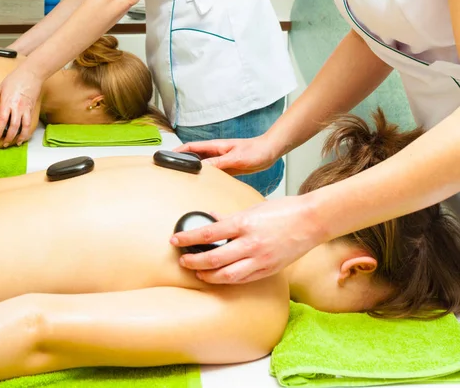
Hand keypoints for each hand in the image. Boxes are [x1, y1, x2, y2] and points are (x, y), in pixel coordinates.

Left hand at [0, 68, 42, 145]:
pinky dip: (27, 130)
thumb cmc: (16, 78)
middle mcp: (18, 107)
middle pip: (14, 127)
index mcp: (8, 102)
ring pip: (25, 127)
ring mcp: (26, 109)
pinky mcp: (32, 109)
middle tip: (4, 144)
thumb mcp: (0, 88)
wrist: (32, 73)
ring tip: (17, 142)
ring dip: (21, 137)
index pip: (2, 121)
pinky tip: (25, 134)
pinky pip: (30, 123)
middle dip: (9, 138)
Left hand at [170, 195, 326, 283]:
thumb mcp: (253, 209)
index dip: (188, 238)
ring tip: (198, 273)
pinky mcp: (268, 270)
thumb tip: (211, 218)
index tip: (176, 239)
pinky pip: (243, 279)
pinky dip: (227, 280)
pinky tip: (219, 278)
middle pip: (213, 258)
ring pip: (226, 275)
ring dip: (207, 276)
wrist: (312, 220)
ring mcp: (260, 259)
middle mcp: (250, 244)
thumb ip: (230, 217)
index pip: (208, 233)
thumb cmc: (284, 211)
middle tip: (183, 260)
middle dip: (193, 261)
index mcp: (244, 224)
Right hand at [174, 136, 278, 175]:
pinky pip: (212, 173)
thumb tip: (202, 167)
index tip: (166, 156)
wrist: (270, 151)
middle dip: (181, 162)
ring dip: (193, 171)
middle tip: (170, 171)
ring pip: (202, 166)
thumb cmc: (255, 150)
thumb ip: (219, 163)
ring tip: (182, 181)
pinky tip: (202, 185)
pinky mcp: (226, 168)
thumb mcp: (236, 158)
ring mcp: (220, 160)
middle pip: (193, 157)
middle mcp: (215, 153)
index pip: (190, 147)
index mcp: (214, 146)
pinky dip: (205, 178)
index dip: (177, 151)